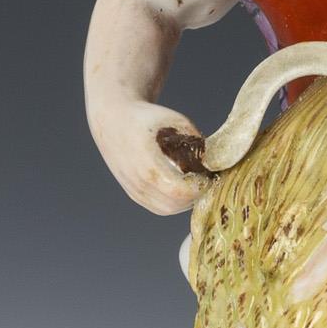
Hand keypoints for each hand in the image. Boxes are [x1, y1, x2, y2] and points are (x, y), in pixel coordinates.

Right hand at [89, 95, 207, 214]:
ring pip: (168, 209)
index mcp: (148, 165)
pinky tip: (183, 185)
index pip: (180, 192)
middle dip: (196, 194)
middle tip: (206, 178)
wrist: (112, 121)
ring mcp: (135, 191)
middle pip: (176, 204)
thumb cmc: (145, 118)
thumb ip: (195, 140)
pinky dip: (175, 201)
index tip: (208, 174)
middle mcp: (139, 183)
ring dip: (186, 200)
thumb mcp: (174, 120)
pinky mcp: (135, 195)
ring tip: (195, 180)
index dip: (199, 186)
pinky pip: (159, 207)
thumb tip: (214, 160)